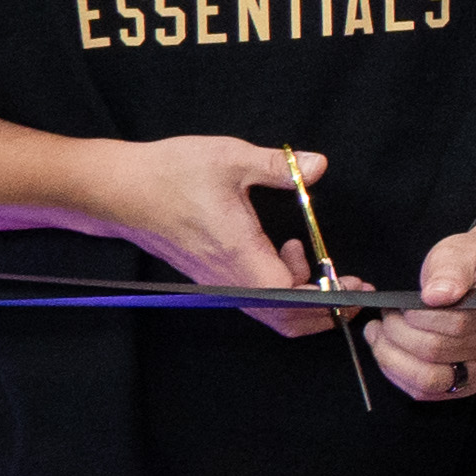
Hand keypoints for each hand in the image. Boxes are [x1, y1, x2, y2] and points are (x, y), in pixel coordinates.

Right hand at [86, 136, 330, 327]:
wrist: (120, 189)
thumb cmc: (172, 172)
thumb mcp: (230, 157)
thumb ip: (279, 167)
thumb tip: (319, 165)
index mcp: (239, 253)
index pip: (292, 296)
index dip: (328, 298)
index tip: (355, 287)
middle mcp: (228, 277)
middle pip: (284, 318)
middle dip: (325, 310)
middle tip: (353, 289)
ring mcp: (217, 282)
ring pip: (269, 313)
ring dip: (303, 298)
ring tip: (316, 261)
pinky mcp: (210, 279)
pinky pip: (255, 301)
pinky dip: (281, 291)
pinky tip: (286, 253)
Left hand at [370, 216, 475, 402]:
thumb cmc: (473, 262)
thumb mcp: (461, 251)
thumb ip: (450, 270)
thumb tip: (436, 296)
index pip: (455, 323)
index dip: (417, 317)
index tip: (397, 305)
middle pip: (438, 352)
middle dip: (398, 335)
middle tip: (384, 318)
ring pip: (432, 380)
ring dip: (394, 360)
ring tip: (378, 336)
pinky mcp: (473, 383)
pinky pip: (431, 393)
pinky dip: (402, 377)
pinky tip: (389, 356)